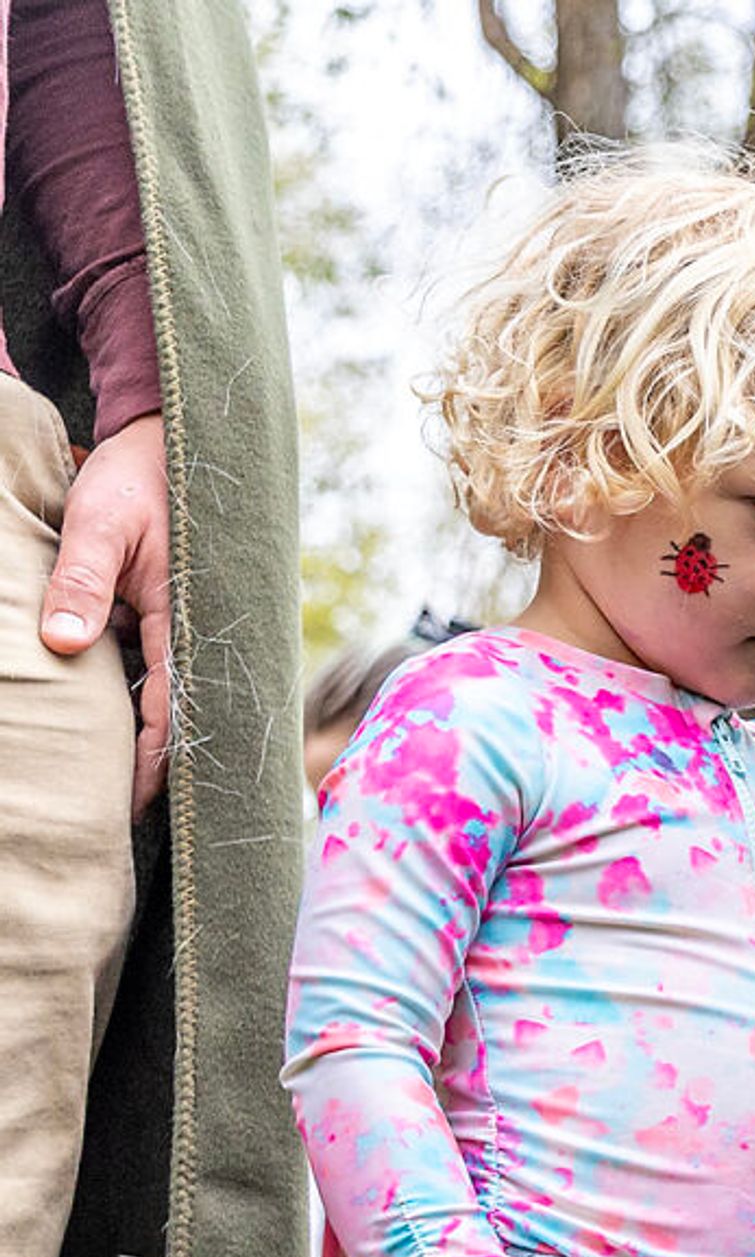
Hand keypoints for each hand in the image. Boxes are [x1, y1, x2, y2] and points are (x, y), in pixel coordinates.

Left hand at [43, 415, 169, 813]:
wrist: (170, 441)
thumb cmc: (135, 480)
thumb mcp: (100, 525)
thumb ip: (79, 581)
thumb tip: (60, 644)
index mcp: (182, 621)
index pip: (170, 712)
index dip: (151, 764)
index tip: (129, 808)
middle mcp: (191, 632)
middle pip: (175, 717)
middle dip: (152, 766)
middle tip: (122, 814)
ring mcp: (182, 624)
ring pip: (164, 695)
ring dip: (142, 732)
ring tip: (112, 774)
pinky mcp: (168, 612)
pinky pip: (153, 667)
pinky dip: (134, 694)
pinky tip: (107, 713)